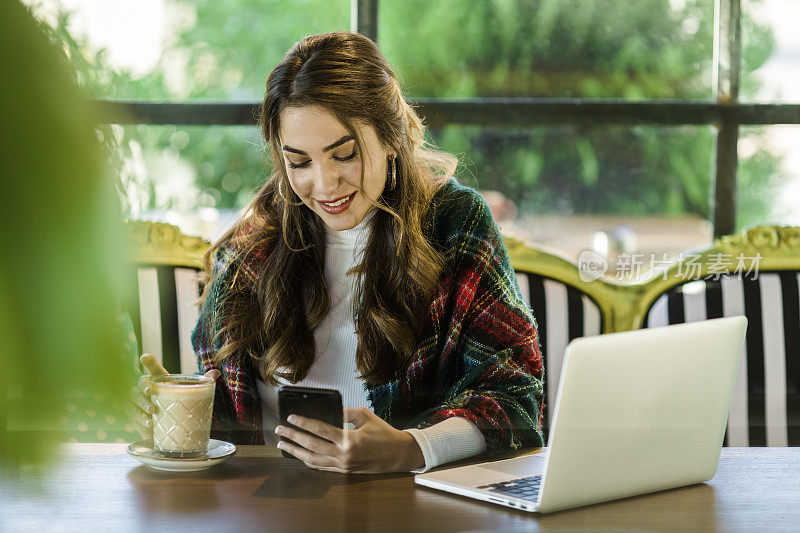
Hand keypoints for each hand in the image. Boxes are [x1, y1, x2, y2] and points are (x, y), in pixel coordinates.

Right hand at [123, 354, 219, 439]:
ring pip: (133, 402)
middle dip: (143, 388)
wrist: (173, 420)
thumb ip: (203, 381)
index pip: (152, 368)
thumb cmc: (181, 400)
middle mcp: (146, 390)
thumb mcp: (192, 390)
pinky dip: (140, 422)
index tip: (145, 357)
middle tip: (151, 393)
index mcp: (159, 379)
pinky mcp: (137, 419)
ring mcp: (139, 404)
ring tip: (152, 413)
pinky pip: (134, 419)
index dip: (148, 361)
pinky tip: (149, 425)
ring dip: (140, 407)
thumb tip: (216, 372)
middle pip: (140, 385)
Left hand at [275, 407, 424, 473]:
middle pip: (311, 446)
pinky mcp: (344, 471)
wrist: (397, 454)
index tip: (291, 417)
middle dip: (293, 437)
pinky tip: (300, 455)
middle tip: (279, 431)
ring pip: (312, 460)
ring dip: (295, 452)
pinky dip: (308, 461)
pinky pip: (321, 467)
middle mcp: (343, 454)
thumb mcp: (365, 416)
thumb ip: (345, 412)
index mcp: (348, 439)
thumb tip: (329, 411)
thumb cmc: (383, 433)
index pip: (320, 430)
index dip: (304, 423)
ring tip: (283, 445)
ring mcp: (342, 465)